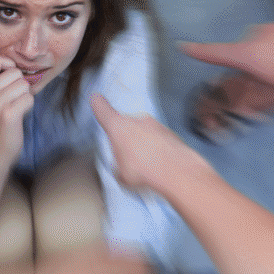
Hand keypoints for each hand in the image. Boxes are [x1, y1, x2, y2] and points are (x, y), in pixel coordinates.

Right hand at [0, 55, 34, 165]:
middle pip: (14, 72)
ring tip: (15, 109)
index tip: (10, 79)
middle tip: (13, 101)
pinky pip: (29, 98)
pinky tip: (19, 116)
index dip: (8, 65)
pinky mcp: (9, 114)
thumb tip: (16, 64)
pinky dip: (28, 107)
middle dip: (19, 85)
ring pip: (24, 85)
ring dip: (24, 97)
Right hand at [90, 94, 207, 191]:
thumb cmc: (143, 171)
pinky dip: (159, 149)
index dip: (98, 105)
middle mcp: (137, 120)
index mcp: (118, 127)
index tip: (96, 99)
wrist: (177, 171)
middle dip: (127, 139)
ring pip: (145, 133)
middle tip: (129, 158)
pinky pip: (160, 140)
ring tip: (147, 166)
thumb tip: (122, 168)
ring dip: (144, 145)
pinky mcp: (171, 133)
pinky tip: (160, 165)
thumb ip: (118, 166)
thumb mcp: (120, 174)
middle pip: (127, 126)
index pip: (103, 111)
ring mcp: (156, 125)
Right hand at [182, 20, 273, 131]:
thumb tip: (242, 107)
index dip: (198, 52)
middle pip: (245, 60)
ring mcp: (272, 29)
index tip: (183, 46)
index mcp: (247, 54)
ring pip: (265, 53)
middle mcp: (254, 37)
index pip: (215, 54)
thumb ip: (260, 103)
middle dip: (255, 75)